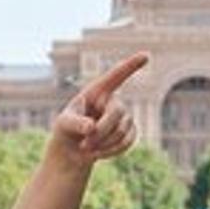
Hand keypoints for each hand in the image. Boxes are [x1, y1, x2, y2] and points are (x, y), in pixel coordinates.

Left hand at [49, 51, 146, 170]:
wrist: (73, 150)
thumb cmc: (65, 131)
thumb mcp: (63, 125)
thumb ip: (75, 123)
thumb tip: (91, 128)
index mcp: (96, 92)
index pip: (115, 76)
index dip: (130, 66)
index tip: (146, 55)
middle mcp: (112, 101)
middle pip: (117, 112)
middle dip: (102, 130)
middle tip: (84, 144)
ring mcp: (124, 117)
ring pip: (123, 130)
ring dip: (104, 143)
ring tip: (86, 148)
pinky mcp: (130, 132)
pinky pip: (128, 141)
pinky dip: (112, 150)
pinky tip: (98, 153)